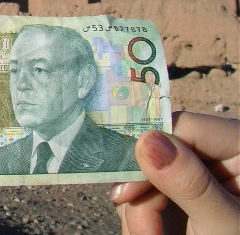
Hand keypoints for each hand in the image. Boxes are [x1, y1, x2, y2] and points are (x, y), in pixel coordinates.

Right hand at [110, 111, 238, 234]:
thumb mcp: (226, 227)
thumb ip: (191, 184)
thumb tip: (147, 141)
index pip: (185, 127)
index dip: (150, 152)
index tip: (125, 189)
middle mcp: (219, 156)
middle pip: (159, 154)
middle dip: (144, 196)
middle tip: (142, 233)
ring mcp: (200, 177)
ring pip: (148, 176)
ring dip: (141, 212)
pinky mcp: (186, 196)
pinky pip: (150, 194)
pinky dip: (144, 218)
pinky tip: (151, 234)